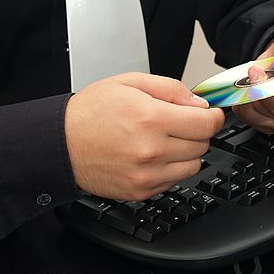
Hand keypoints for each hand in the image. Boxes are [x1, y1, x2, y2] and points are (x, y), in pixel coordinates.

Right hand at [65, 73, 224, 200]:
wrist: (60, 144)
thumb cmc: (91, 113)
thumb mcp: (130, 82)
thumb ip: (171, 89)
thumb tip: (199, 104)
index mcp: (151, 119)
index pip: (206, 124)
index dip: (213, 117)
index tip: (210, 114)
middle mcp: (151, 150)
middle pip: (202, 145)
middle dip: (197, 132)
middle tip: (180, 123)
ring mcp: (147, 175)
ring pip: (193, 166)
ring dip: (186, 153)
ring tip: (164, 140)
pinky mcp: (141, 191)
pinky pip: (174, 181)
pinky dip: (170, 169)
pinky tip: (152, 156)